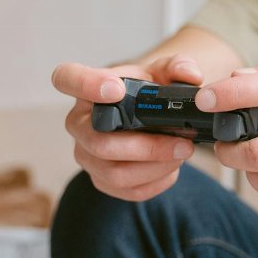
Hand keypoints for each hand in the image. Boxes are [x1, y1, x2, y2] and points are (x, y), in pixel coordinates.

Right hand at [51, 54, 202, 200]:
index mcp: (87, 89)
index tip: (117, 90)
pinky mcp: (101, 179)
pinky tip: (171, 168)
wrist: (150, 116)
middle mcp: (79, 124)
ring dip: (156, 167)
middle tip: (183, 143)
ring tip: (182, 154)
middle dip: (147, 147)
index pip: (66, 78)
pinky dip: (157, 182)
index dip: (86, 85)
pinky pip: (128, 191)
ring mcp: (86, 155)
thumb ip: (179, 66)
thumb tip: (190, 75)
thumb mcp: (164, 72)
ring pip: (115, 174)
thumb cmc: (148, 91)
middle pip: (99, 143)